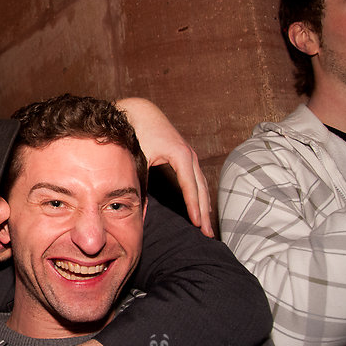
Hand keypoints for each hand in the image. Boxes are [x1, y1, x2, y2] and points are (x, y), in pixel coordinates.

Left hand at [116, 98, 212, 236]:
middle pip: (201, 188)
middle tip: (208, 234)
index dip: (193, 207)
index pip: (190, 186)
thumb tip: (140, 206)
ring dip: (204, 206)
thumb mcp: (139, 157)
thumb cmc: (137, 132)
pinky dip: (200, 195)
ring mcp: (189, 155)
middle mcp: (189, 155)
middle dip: (204, 212)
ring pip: (201, 185)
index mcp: (180, 154)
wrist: (139, 111)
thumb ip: (141, 180)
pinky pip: (196, 180)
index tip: (197, 224)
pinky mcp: (185, 156)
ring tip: (207, 227)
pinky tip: (201, 209)